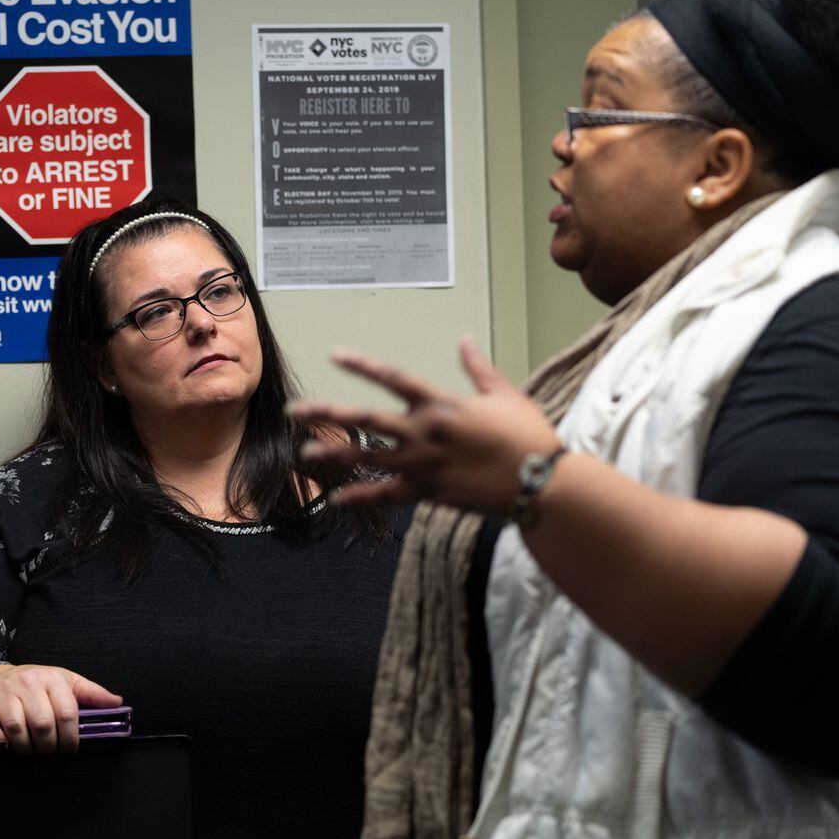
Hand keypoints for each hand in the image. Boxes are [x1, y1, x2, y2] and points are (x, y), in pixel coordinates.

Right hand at [0, 664, 121, 754]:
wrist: (3, 677)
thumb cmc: (41, 684)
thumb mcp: (69, 683)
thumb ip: (93, 694)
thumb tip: (117, 703)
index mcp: (53, 678)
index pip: (67, 713)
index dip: (71, 738)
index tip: (70, 749)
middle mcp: (28, 683)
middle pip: (42, 724)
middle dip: (49, 747)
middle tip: (51, 752)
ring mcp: (5, 692)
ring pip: (16, 727)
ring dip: (25, 748)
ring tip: (32, 751)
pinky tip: (6, 746)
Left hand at [289, 337, 560, 515]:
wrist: (542, 483)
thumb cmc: (528, 435)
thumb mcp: (504, 394)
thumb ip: (477, 368)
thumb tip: (465, 339)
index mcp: (441, 404)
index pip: (393, 378)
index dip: (362, 365)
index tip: (335, 355)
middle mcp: (425, 431)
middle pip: (366, 418)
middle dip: (328, 413)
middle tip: (295, 409)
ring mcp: (423, 463)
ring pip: (368, 457)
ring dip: (335, 454)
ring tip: (305, 453)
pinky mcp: (428, 492)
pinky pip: (387, 495)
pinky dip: (362, 497)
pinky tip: (337, 499)